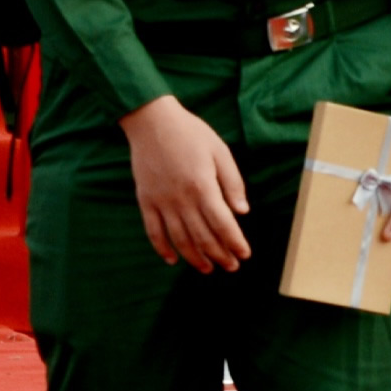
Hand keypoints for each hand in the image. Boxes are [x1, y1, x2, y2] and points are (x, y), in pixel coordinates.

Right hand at [120, 92, 248, 272]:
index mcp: (203, 187)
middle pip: (203, 237)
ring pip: (180, 239)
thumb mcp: (220, 151)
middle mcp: (182, 199)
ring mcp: (162, 202)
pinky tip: (172, 260)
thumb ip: (232, 182)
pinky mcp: (145, 201)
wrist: (151, 121)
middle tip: (231, 266)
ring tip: (207, 269)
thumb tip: (242, 211)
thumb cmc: (190, 133)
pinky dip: (162, 249)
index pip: (223, 225)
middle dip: (220, 255)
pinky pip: (153, 231)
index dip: (235, 243)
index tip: (244, 254)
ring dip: (195, 258)